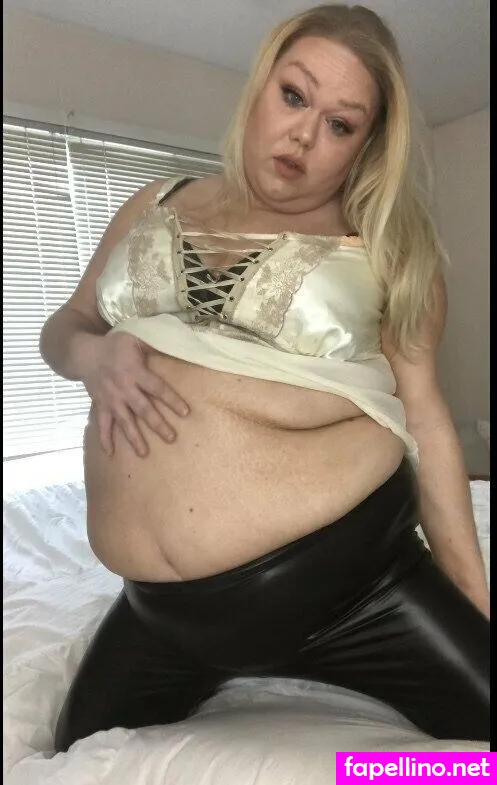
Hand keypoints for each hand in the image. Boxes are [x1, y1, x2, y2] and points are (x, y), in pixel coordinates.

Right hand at [82, 331, 188, 456]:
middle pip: (143, 409)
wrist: (84, 353)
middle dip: (157, 424)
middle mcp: (124, 389)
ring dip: (134, 437)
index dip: (171, 400)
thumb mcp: (134, 338)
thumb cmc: (115, 346)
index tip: (185, 412)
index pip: (157, 388)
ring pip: (125, 421)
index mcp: (135, 372)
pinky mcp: (100, 406)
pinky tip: (110, 454)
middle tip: (171, 438)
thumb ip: (153, 345)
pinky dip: (105, 439)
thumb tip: (175, 345)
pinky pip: (102, 424)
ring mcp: (111, 400)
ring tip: (144, 453)